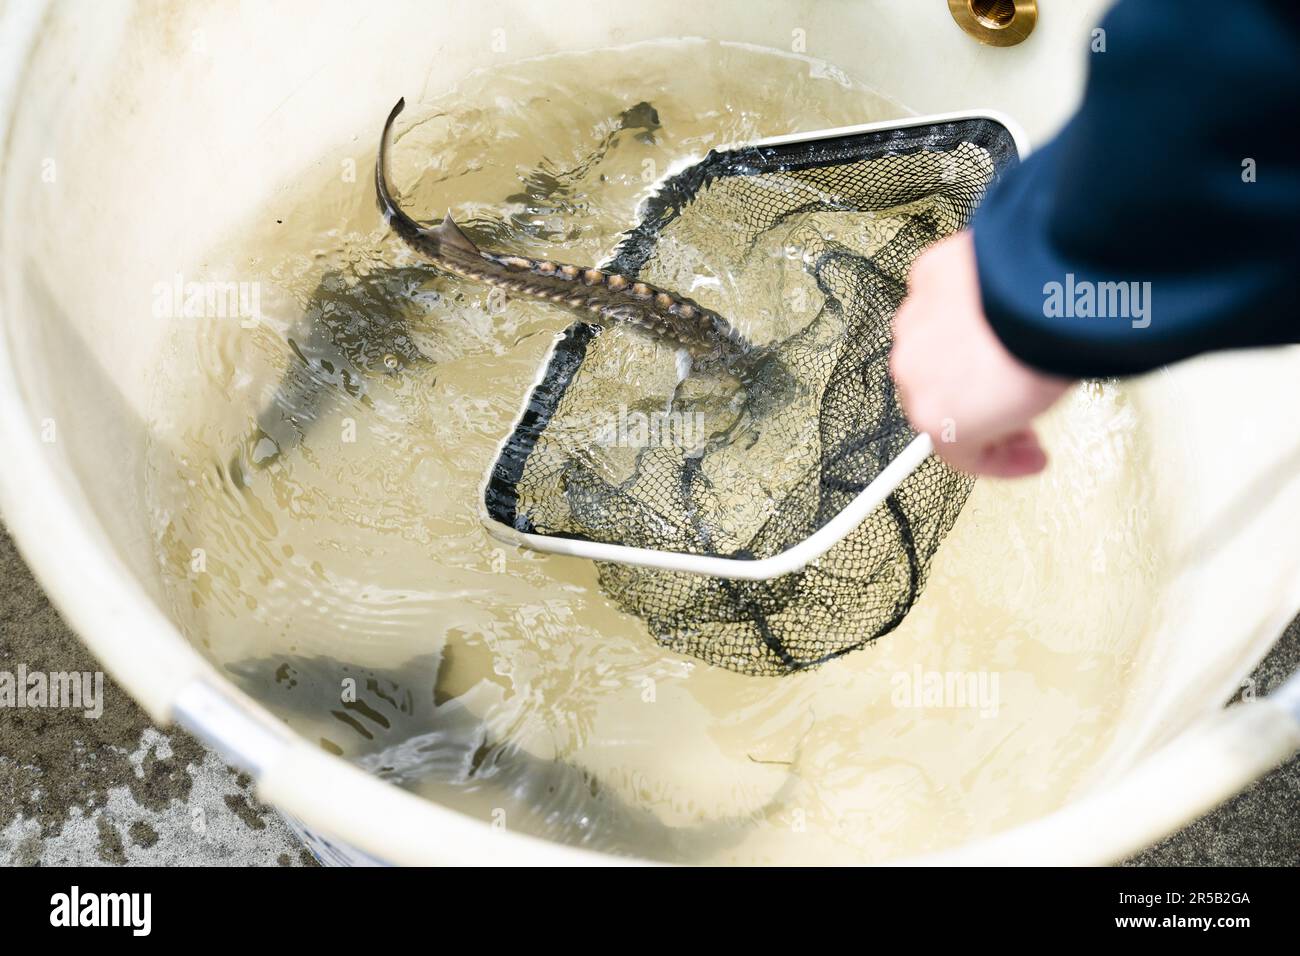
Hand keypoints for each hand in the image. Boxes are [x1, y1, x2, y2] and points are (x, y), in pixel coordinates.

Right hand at [890, 231, 1073, 477]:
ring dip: (966, 349)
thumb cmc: (1046, 354)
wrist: (1047, 291)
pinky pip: (941, 298)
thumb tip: (1006, 410)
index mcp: (935, 419)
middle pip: (940, 393)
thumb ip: (1005, 417)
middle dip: (977, 400)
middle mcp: (911, 373)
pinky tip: (998, 302)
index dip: (1001, 456)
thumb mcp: (1031, 410)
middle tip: (1020, 400)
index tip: (1029, 453)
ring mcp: (913, 322)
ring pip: (933, 343)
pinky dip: (965, 302)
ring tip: (1009, 343)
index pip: (959, 450)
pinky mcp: (926, 276)